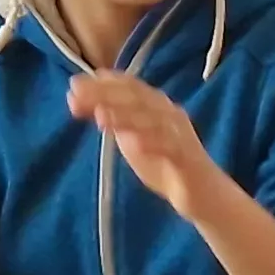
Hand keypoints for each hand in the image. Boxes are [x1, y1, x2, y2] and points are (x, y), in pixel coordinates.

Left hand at [71, 72, 237, 215]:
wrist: (200, 192)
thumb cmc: (164, 163)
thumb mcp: (132, 139)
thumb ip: (114, 121)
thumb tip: (84, 104)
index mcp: (155, 106)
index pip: (128, 86)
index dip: (102, 83)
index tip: (75, 84)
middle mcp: (168, 113)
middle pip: (136, 97)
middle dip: (105, 94)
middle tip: (77, 97)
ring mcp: (178, 133)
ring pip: (152, 118)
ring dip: (125, 115)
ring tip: (99, 117)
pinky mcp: (187, 157)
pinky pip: (170, 146)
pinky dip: (153, 143)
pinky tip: (135, 145)